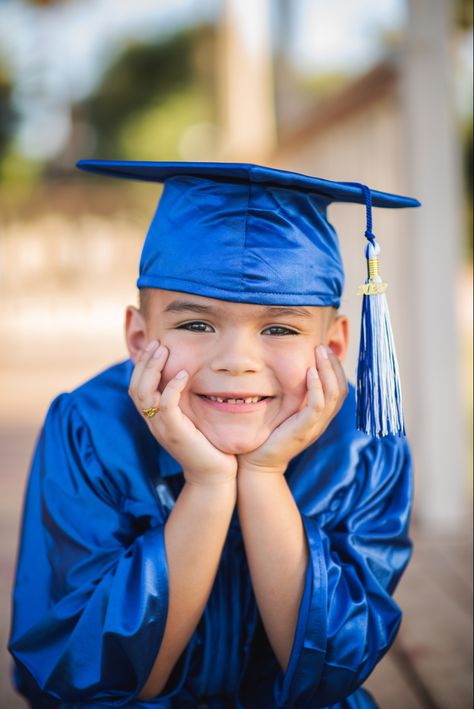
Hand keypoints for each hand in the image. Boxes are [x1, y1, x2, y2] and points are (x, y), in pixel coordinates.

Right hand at [128, 340, 237, 485]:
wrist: (214, 476)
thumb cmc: (208, 446)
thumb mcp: (192, 419)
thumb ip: (186, 402)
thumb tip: (190, 376)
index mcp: (155, 419)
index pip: (136, 388)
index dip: (141, 366)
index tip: (153, 346)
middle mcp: (153, 423)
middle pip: (135, 387)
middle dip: (144, 362)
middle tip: (157, 343)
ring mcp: (162, 428)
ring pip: (144, 393)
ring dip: (153, 369)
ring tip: (164, 351)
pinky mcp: (176, 433)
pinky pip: (165, 405)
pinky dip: (172, 387)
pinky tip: (183, 374)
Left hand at [237, 345, 347, 475]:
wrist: (256, 464)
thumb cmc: (266, 435)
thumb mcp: (283, 411)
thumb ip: (291, 396)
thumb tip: (289, 371)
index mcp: (319, 417)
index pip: (338, 389)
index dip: (335, 368)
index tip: (324, 349)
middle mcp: (321, 421)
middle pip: (340, 390)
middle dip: (334, 365)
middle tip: (323, 346)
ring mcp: (314, 427)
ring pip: (333, 395)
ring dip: (328, 371)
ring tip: (320, 353)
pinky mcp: (303, 431)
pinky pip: (317, 406)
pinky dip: (317, 388)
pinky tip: (310, 372)